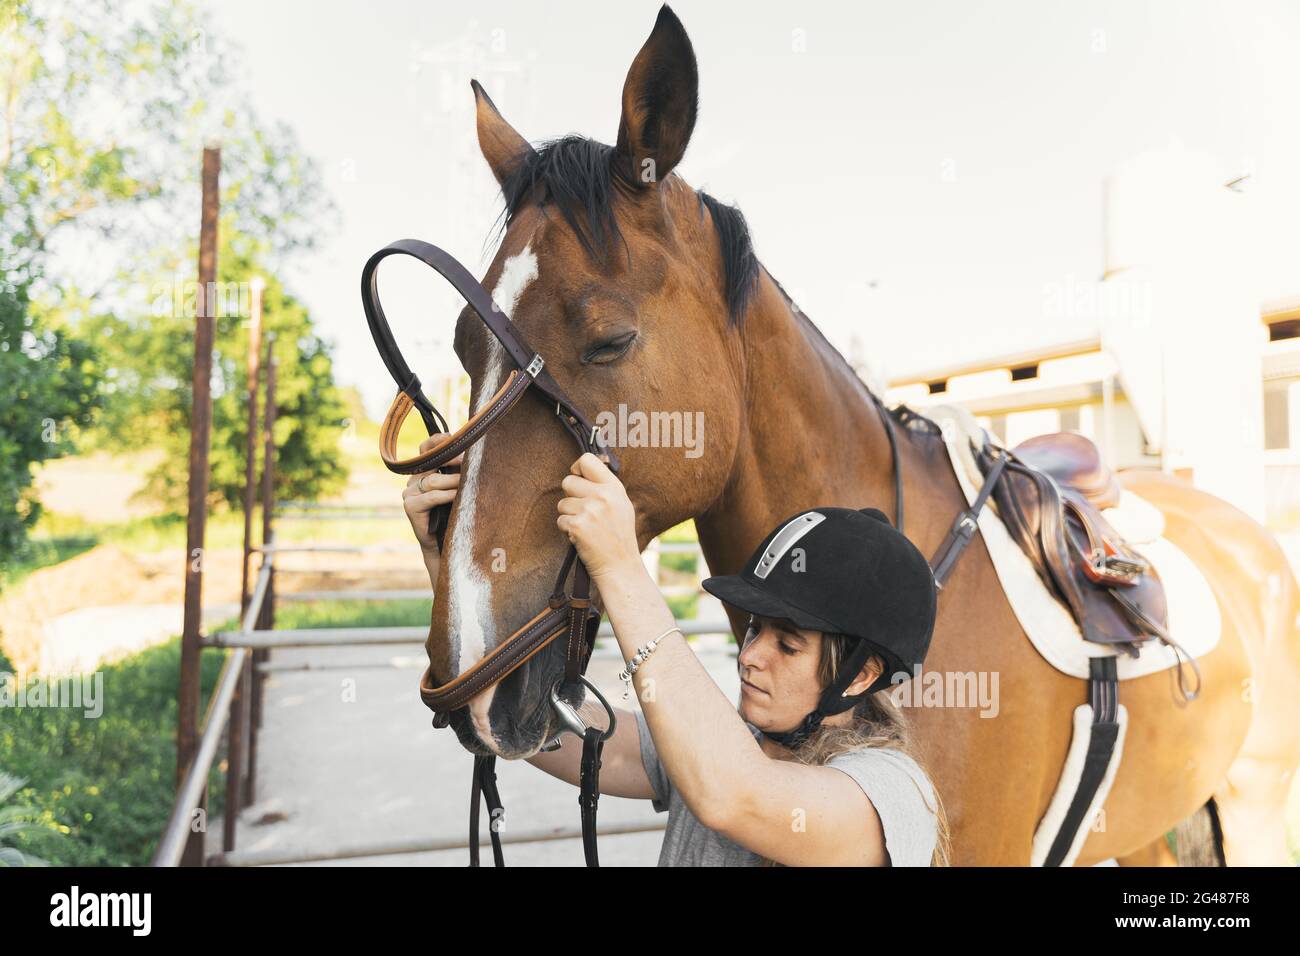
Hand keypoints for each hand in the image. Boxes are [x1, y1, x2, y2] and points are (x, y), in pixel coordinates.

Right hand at [403, 447, 463, 556]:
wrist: (445, 543)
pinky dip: (447, 495)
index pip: (426, 448)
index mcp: (424, 471)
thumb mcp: (456, 488)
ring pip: (433, 480)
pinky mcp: (410, 507)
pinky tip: (458, 496)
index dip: (438, 440)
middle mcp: (413, 479)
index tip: (454, 438)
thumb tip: (475, 452)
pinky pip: (431, 497)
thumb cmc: (453, 513)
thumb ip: (458, 471)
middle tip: (468, 461)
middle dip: (451, 459)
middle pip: (431, 461)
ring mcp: (409, 493)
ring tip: (468, 482)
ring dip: (454, 480)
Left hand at [556, 452, 640, 580]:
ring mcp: (590, 510)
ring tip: (586, 527)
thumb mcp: (621, 505)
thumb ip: (604, 487)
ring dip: (569, 516)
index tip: (579, 480)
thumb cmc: (618, 537)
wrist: (620, 566)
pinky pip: (560, 520)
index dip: (577, 469)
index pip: (587, 460)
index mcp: (615, 487)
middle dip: (571, 497)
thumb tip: (582, 468)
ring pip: (562, 503)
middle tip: (584, 513)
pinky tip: (582, 537)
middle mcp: (603, 496)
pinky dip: (567, 530)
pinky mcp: (578, 526)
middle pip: (568, 481)